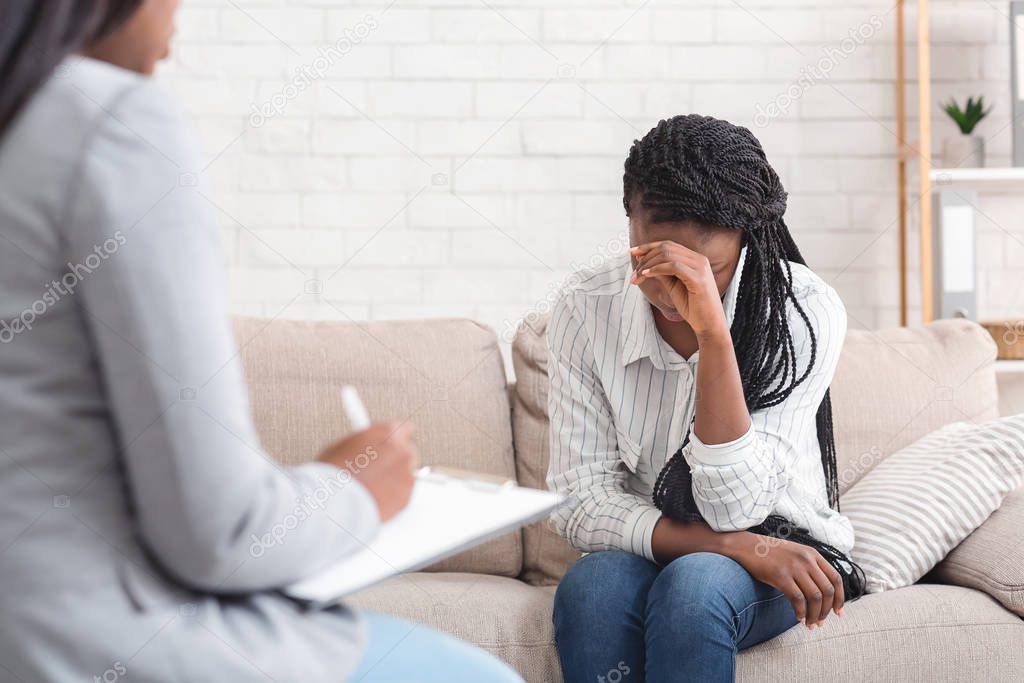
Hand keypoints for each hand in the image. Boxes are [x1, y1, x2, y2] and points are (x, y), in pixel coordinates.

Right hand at [317, 421, 418, 521]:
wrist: (337, 501)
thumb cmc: (334, 474)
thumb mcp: (343, 445)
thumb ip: (363, 443)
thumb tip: (363, 445)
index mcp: (388, 433)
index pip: (403, 429)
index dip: (394, 439)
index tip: (389, 444)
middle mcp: (402, 451)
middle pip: (407, 452)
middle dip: (395, 459)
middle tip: (378, 468)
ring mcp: (407, 474)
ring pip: (407, 474)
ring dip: (395, 477)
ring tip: (373, 485)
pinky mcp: (407, 495)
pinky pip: (404, 493)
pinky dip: (394, 495)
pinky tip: (376, 496)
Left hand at [629, 241, 727, 337]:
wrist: (709, 325)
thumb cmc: (692, 307)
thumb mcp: (673, 286)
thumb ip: (662, 273)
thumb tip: (644, 262)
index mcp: (694, 259)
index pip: (668, 245)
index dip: (648, 246)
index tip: (632, 252)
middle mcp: (699, 259)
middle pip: (666, 247)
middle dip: (645, 257)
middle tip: (633, 271)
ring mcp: (700, 267)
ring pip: (668, 255)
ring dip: (648, 264)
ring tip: (637, 276)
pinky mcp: (699, 278)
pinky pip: (673, 267)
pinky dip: (657, 269)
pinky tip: (646, 275)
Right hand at [726, 533, 844, 628]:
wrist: (745, 546)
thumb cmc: (770, 554)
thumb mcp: (795, 554)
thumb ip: (810, 567)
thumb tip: (823, 593)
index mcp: (813, 554)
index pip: (836, 579)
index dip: (840, 598)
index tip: (838, 612)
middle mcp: (806, 559)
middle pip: (827, 591)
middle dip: (826, 611)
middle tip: (821, 622)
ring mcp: (793, 566)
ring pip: (814, 597)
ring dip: (814, 615)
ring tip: (810, 624)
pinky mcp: (780, 575)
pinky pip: (797, 599)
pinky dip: (800, 612)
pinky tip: (797, 617)